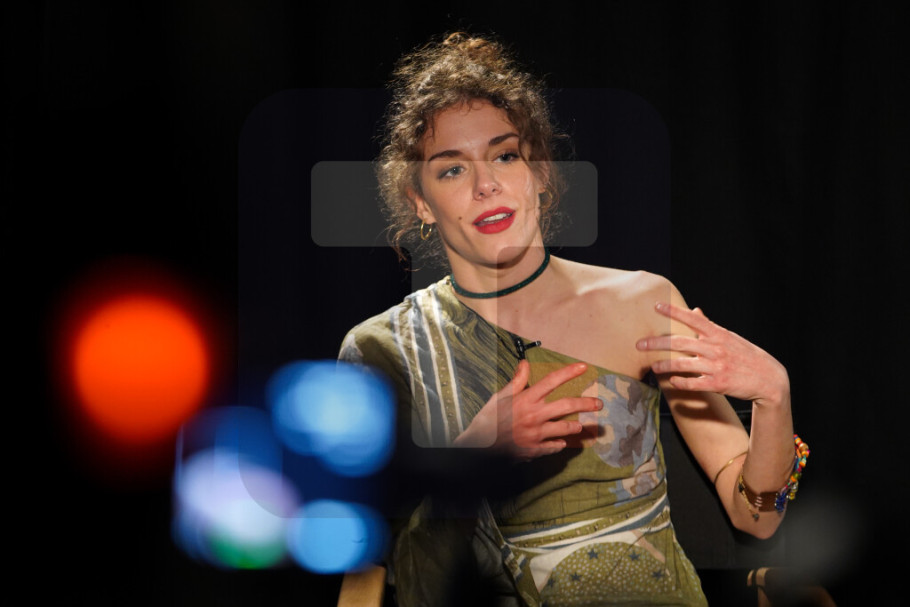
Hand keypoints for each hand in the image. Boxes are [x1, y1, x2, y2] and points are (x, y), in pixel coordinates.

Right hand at [454, 360, 602, 458]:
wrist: (478, 447)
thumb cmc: (487, 420)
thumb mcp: (499, 396)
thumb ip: (516, 381)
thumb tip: (525, 363)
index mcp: (526, 399)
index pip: (551, 381)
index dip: (569, 372)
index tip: (583, 367)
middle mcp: (535, 415)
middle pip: (566, 405)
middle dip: (586, 403)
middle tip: (598, 404)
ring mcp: (537, 434)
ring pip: (565, 428)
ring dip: (574, 426)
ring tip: (578, 426)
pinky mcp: (535, 449)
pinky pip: (554, 446)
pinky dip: (559, 443)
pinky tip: (560, 442)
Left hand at [636, 303, 789, 405]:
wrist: (770, 379)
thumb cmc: (747, 356)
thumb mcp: (730, 337)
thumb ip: (709, 326)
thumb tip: (695, 310)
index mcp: (718, 334)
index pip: (693, 319)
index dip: (674, 312)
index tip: (657, 306)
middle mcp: (716, 348)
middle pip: (681, 342)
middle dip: (657, 343)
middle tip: (640, 344)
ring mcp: (717, 366)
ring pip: (684, 363)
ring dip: (665, 364)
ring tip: (652, 366)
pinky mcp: (719, 383)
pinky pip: (694, 382)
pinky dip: (681, 381)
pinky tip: (672, 381)